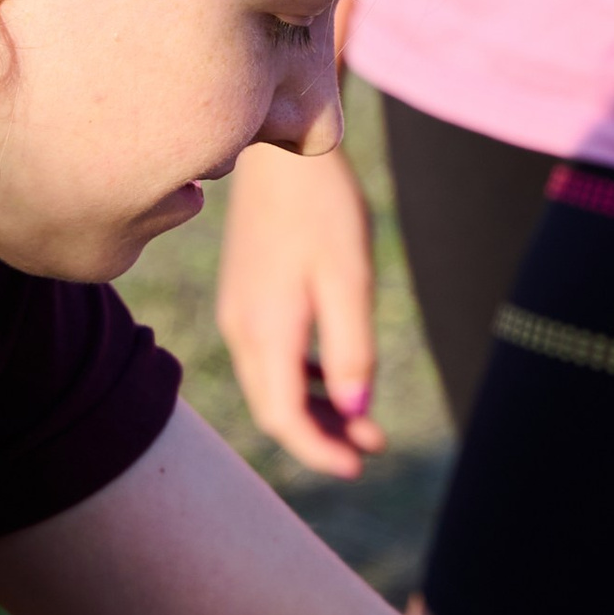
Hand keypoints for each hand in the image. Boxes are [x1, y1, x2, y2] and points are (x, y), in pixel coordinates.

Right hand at [217, 136, 385, 479]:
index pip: (285, 418)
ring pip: (273, 384)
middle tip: (374, 447)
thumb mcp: (350, 279)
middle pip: (276, 408)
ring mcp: (239, 312)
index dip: (320, 450)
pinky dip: (304, 377)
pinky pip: (271, 356)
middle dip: (324, 435)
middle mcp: (242, 329)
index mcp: (265, 331)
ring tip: (365, 420)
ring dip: (317, 408)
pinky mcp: (246, 295)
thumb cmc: (322, 208)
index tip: (360, 466)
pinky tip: (336, 375)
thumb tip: (356, 409)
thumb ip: (352, 349)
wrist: (283, 149)